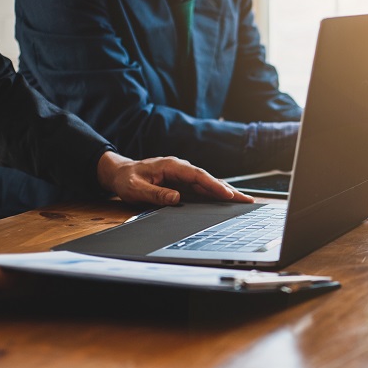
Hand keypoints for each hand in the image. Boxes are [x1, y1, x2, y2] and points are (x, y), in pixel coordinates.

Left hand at [96, 152, 253, 205]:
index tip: (227, 194)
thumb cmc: (127, 179)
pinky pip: (203, 190)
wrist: (120, 173)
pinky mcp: (183, 184)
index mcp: (172, 166)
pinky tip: (228, 201)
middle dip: (229, 190)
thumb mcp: (135, 188)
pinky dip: (217, 195)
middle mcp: (181, 169)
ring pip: (209, 185)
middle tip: (248, 200)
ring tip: (245, 202)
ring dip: (226, 193)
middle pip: (209, 180)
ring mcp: (183, 177)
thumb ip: (155, 193)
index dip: (213, 185)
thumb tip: (176, 198)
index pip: (197, 175)